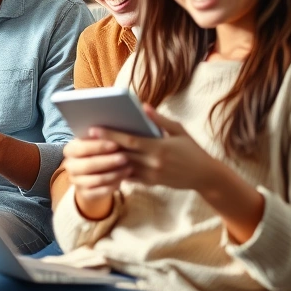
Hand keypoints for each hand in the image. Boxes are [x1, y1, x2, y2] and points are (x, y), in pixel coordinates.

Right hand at [63, 136, 129, 219]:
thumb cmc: (99, 153)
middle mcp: (69, 166)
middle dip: (108, 161)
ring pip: (96, 179)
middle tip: (125, 158)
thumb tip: (107, 130)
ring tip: (129, 168)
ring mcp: (76, 181)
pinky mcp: (85, 194)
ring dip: (114, 174)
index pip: (81, 148)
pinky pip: (100, 192)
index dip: (98, 147)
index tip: (116, 144)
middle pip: (88, 165)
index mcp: (70, 150)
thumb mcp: (98, 144)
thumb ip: (101, 138)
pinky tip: (123, 180)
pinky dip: (113, 185)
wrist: (94, 175)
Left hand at [97, 105, 217, 191]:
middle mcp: (153, 163)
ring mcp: (151, 175)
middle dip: (103, 146)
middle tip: (85, 138)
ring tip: (90, 150)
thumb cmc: (192, 150)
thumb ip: (159, 120)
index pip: (129, 141)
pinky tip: (105, 163)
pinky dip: (117, 170)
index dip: (110, 135)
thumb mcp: (179, 131)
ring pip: (123, 167)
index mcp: (159, 147)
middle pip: (122, 154)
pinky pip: (129, 177)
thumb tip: (143, 107)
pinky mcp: (151, 183)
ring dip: (107, 159)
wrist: (206, 176)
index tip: (94, 129)